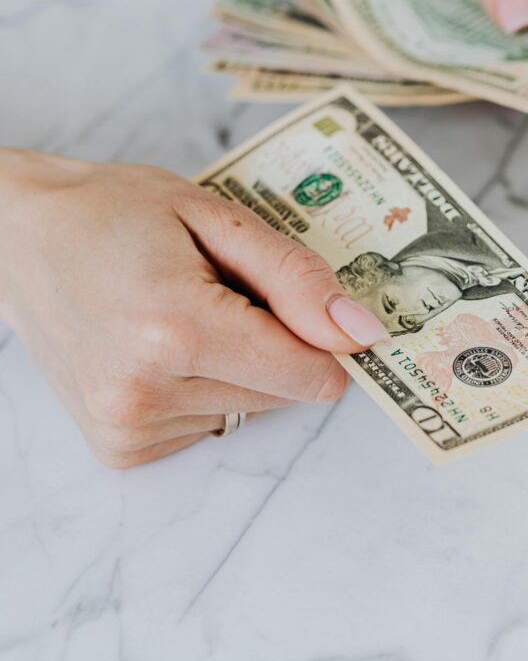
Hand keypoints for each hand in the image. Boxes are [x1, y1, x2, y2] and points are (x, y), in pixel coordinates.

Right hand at [0, 151, 387, 467]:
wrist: (23, 240)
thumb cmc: (115, 213)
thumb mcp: (214, 217)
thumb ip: (294, 278)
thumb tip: (360, 333)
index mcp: (176, 328)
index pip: (308, 373)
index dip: (324, 336)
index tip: (307, 299)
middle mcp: (147, 392)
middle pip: (283, 393)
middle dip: (274, 340)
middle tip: (221, 288)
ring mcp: (128, 426)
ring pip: (248, 409)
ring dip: (238, 364)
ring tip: (183, 311)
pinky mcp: (120, 448)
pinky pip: (208, 423)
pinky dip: (204, 386)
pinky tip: (164, 345)